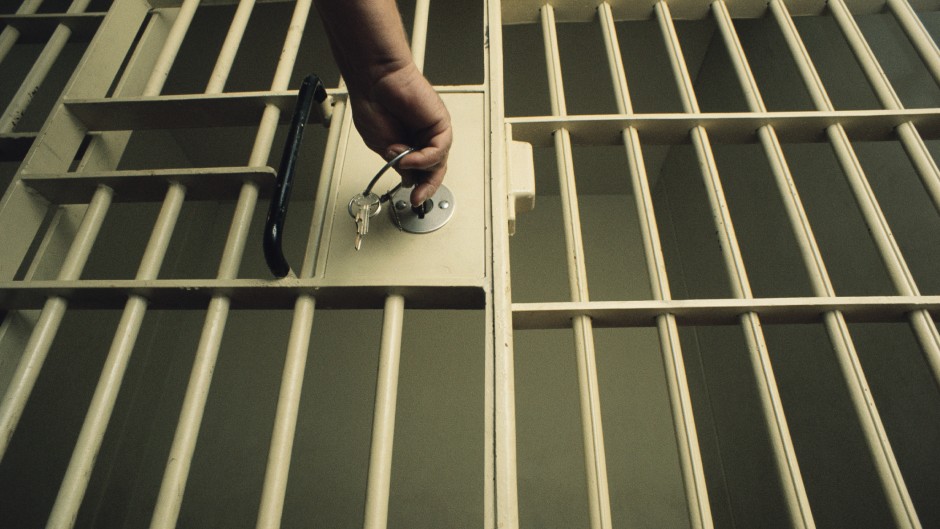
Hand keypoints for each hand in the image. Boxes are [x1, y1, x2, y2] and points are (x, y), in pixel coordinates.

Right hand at [348, 62, 451, 205]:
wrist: (375, 80)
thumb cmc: (373, 104)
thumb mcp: (381, 146)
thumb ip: (397, 164)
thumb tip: (409, 179)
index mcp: (408, 144)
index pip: (421, 172)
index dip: (419, 187)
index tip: (414, 199)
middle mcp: (422, 138)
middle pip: (435, 170)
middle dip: (428, 186)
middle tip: (419, 197)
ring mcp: (432, 131)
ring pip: (437, 162)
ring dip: (417, 166)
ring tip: (399, 159)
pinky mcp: (440, 123)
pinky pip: (439, 149)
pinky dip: (424, 158)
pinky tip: (408, 156)